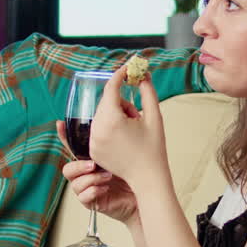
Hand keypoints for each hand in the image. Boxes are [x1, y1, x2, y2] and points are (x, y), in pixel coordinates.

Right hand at [57, 123, 138, 224]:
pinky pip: (83, 197)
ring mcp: (90, 188)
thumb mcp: (126, 150)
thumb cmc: (138, 173)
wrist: (147, 196)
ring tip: (107, 177)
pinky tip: (105, 188)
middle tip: (94, 164)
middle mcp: (88, 174)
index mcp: (92, 158)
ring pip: (74, 183)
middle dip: (78, 166)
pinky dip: (93, 191)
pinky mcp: (94, 202)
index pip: (74, 147)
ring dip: (90, 179)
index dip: (64, 136)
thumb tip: (119, 115)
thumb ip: (118, 136)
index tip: (60, 124)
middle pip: (68, 168)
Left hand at [87, 67, 168, 188]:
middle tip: (136, 114)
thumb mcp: (154, 116)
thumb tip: (143, 73)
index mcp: (111, 121)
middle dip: (121, 102)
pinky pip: (98, 128)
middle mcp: (97, 130)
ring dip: (115, 114)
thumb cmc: (154, 148)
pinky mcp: (92, 150)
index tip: (128, 69)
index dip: (120, 75)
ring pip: (101, 114)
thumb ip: (148, 91)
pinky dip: (109, 126)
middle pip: (106, 101)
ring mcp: (92, 142)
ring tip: (132, 128)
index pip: (111, 88)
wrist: (148, 177)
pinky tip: (124, 137)